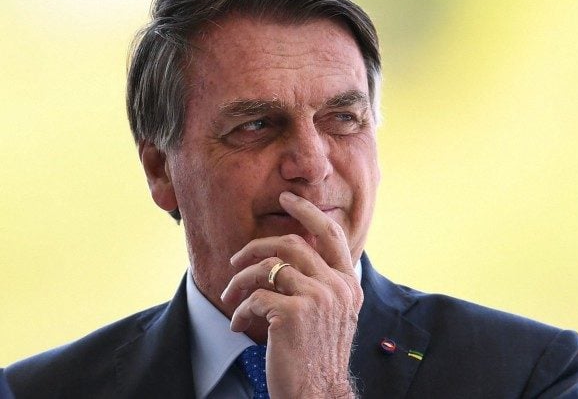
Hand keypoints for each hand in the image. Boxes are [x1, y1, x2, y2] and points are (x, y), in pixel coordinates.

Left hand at [221, 191, 362, 397]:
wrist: (318, 393)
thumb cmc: (318, 355)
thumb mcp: (334, 314)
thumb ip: (323, 283)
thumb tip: (296, 253)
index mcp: (347, 283)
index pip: (330, 233)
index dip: (307, 211)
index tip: (287, 198)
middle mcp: (336, 285)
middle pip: (291, 244)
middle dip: (256, 247)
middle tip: (236, 258)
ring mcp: (317, 298)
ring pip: (268, 267)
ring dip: (240, 279)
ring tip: (229, 294)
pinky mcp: (293, 313)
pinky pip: (255, 297)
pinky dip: (240, 310)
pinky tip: (238, 325)